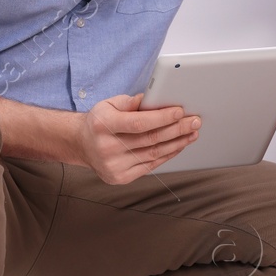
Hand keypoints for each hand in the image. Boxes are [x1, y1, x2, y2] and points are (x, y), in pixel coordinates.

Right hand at [77, 93, 200, 184]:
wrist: (81, 145)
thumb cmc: (99, 122)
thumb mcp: (108, 104)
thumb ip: (130, 102)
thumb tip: (151, 98)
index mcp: (103, 125)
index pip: (139, 122)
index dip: (162, 118)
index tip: (180, 112)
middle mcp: (107, 147)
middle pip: (150, 139)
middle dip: (177, 129)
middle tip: (194, 121)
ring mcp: (113, 165)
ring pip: (154, 154)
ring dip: (177, 143)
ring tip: (191, 133)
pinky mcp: (120, 177)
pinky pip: (151, 165)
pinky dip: (168, 155)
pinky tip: (178, 145)